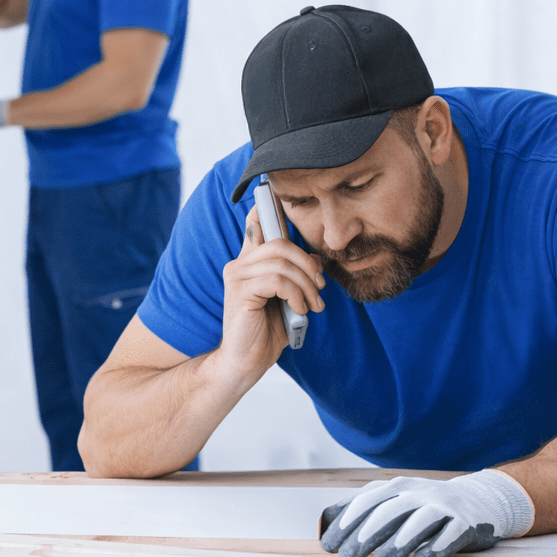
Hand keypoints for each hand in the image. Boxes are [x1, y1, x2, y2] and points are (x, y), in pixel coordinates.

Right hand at [216, 203, 325, 377]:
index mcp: (249, 263)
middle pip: (279, 242)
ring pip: (282, 261)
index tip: (275, 194)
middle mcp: (239, 264)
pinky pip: (277, 280)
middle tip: (319, 287)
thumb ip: (295, 276)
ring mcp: (237, 276)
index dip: (268, 207)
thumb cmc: (265, 331)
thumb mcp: (288, 299)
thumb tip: (315, 257)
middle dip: (308, 264)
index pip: (256, 225)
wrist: (245, 362)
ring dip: (306, 284)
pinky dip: (296, 295)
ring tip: (312, 304)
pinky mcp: (240, 292)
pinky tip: (298, 309)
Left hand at [320, 470, 534, 556]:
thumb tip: (324, 520)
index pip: (364, 502)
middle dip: (365, 534)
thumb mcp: (393, 501)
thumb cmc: (424, 508)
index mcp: (395, 487)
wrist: (478, 502)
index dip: (344, 523)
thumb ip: (363, 508)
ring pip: (418, 521)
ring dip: (399, 541)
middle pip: (387, 511)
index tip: (327, 544)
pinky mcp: (466, 522)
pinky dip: (438, 546)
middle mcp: (417, 492)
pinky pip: (451, 533)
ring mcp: (443, 505)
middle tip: (347, 556)